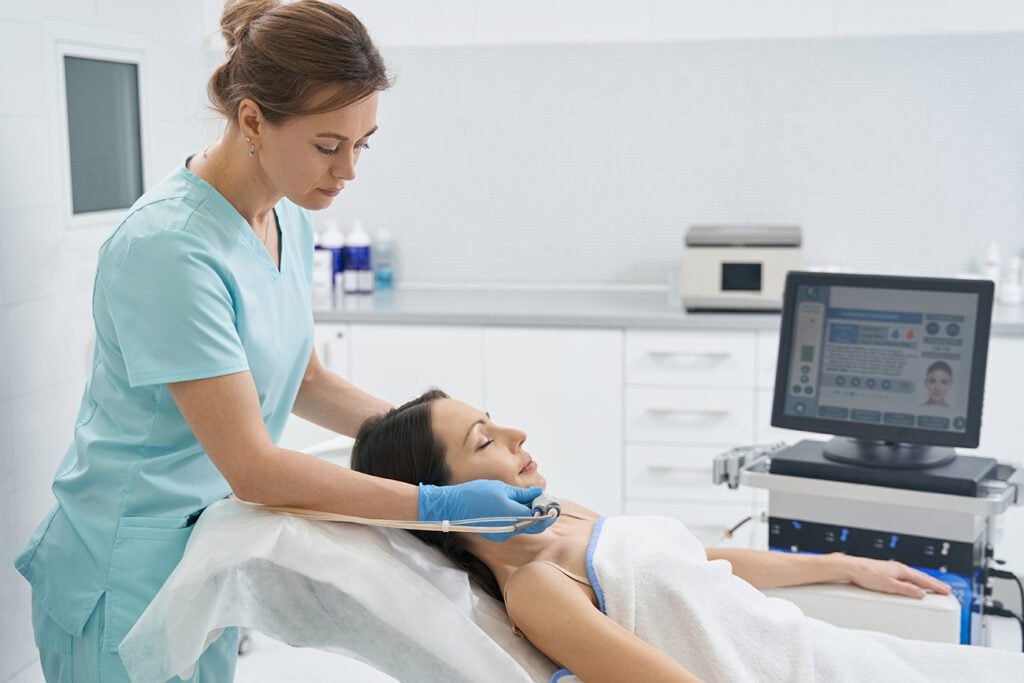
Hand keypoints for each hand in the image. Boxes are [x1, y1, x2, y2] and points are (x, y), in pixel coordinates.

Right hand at [418, 480, 554, 541]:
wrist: (453, 507)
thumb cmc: (475, 494)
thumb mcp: (501, 488)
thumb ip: (522, 493)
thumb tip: (538, 492)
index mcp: (512, 513)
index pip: (538, 515)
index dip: (547, 509)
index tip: (550, 502)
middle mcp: (510, 527)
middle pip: (534, 525)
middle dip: (541, 515)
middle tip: (542, 502)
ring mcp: (503, 533)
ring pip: (525, 527)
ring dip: (530, 516)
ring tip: (527, 502)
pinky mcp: (497, 535)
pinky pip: (514, 528)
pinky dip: (519, 520)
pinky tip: (514, 508)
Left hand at [837, 554, 951, 598]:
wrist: (850, 568)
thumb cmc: (866, 575)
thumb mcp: (888, 585)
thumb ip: (906, 590)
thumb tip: (921, 593)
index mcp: (901, 570)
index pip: (923, 579)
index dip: (936, 586)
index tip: (947, 591)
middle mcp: (898, 568)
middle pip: (920, 577)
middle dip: (934, 583)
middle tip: (946, 590)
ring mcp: (892, 569)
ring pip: (913, 576)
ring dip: (924, 582)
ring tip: (933, 588)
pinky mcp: (886, 572)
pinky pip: (905, 577)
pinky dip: (914, 581)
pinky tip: (913, 585)